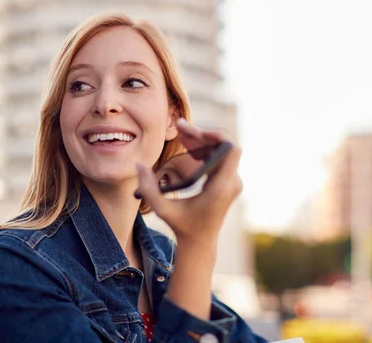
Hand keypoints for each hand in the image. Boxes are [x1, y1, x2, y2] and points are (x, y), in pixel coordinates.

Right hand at [135, 119, 242, 244]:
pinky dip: (205, 150)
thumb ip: (148, 189)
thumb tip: (139, 165)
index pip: (231, 150)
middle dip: (202, 135)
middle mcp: (232, 182)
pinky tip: (188, 147)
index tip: (194, 133)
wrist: (201, 242)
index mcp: (221, 187)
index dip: (216, 135)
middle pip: (223, 146)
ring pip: (221, 150)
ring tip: (182, 134)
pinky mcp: (229, 182)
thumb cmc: (182, 226)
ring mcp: (233, 182)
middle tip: (180, 128)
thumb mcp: (162, 209)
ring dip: (202, 141)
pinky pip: (220, 158)